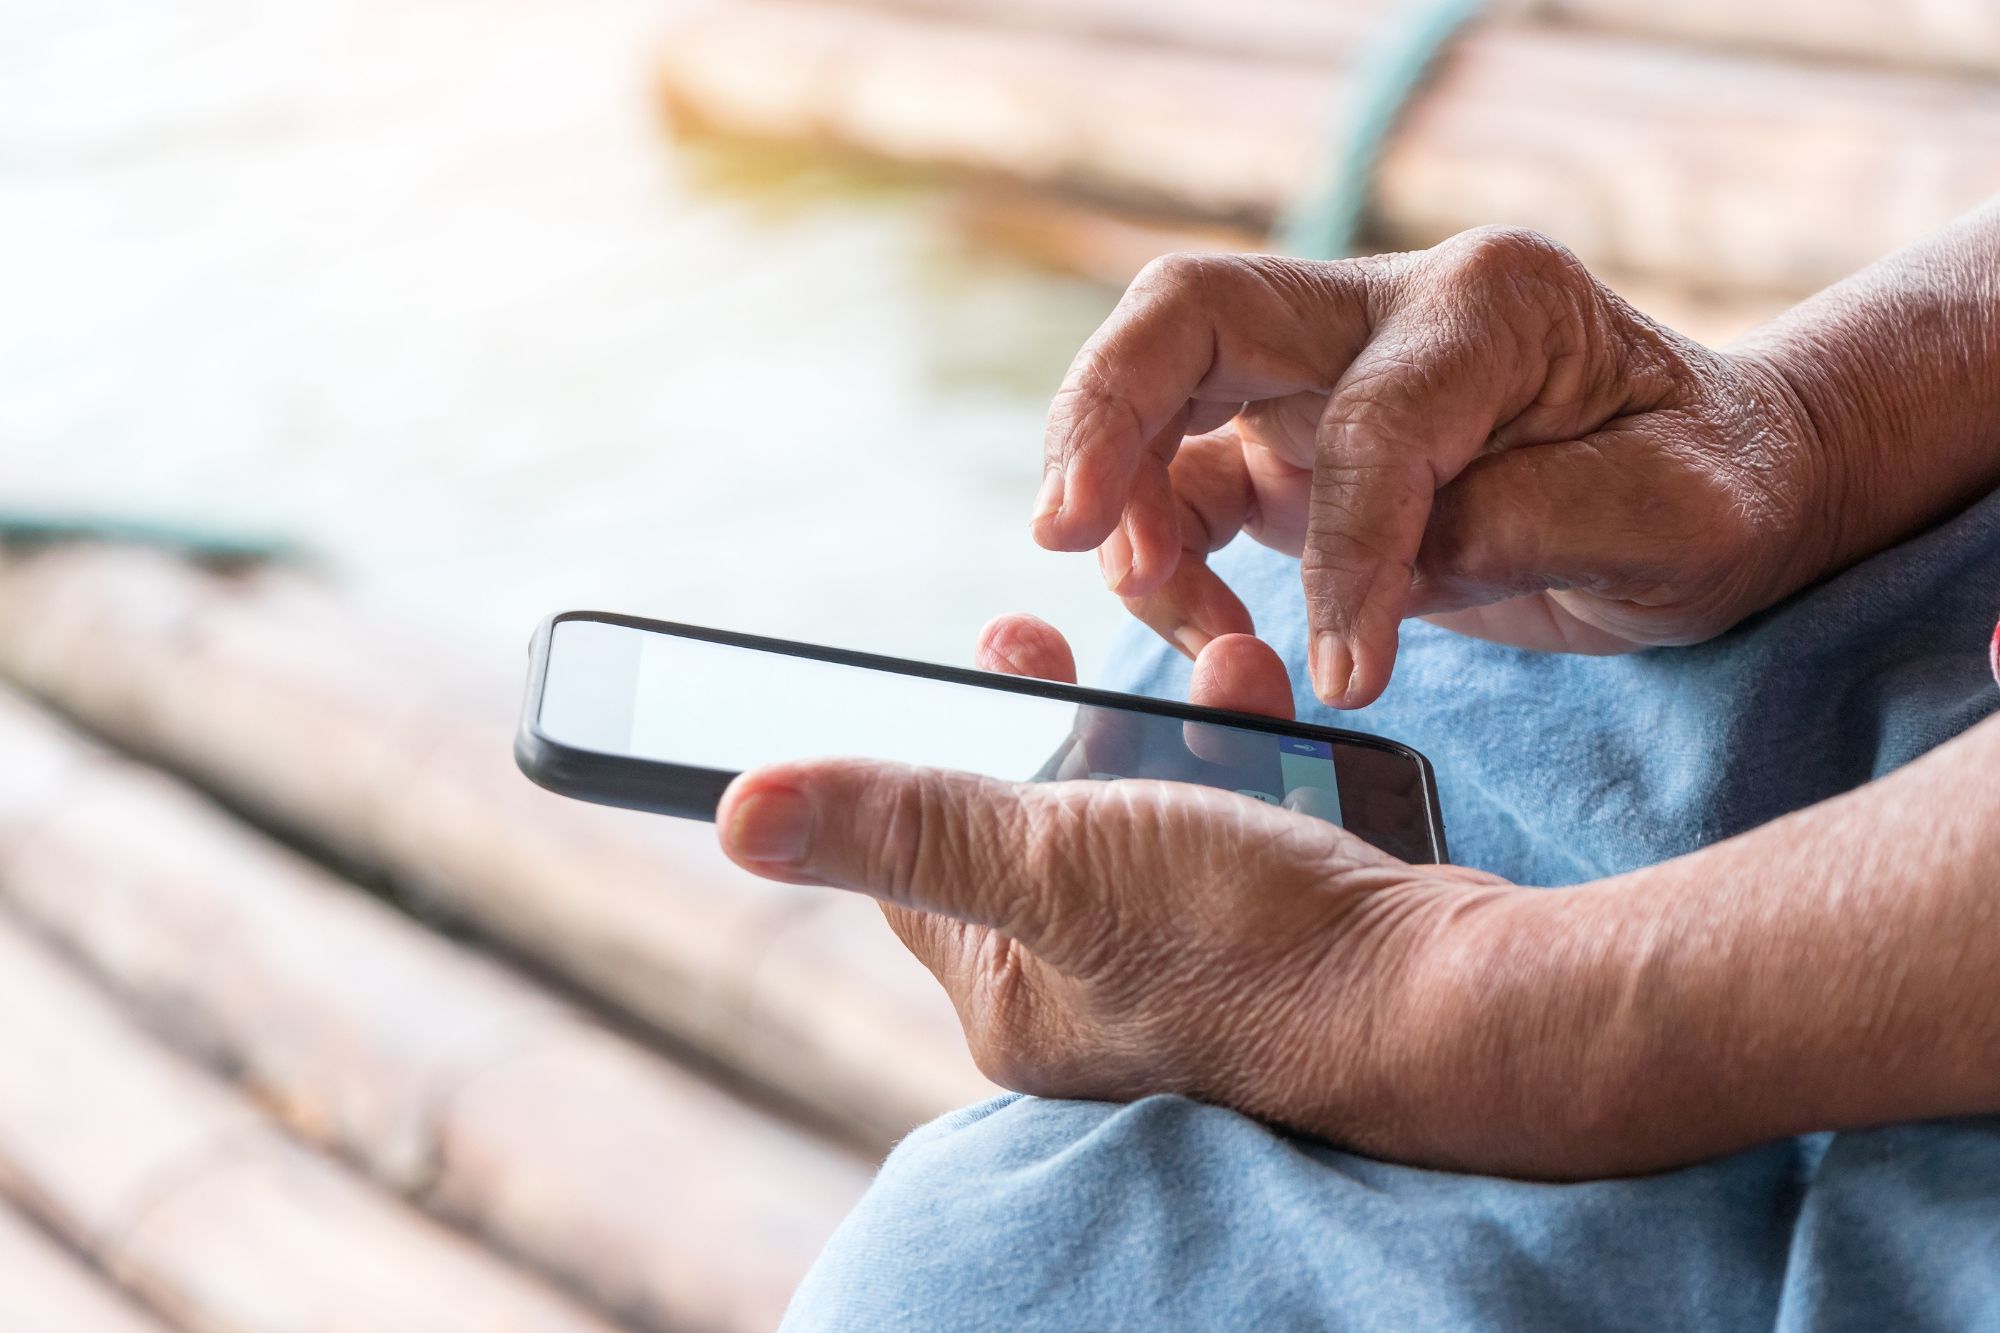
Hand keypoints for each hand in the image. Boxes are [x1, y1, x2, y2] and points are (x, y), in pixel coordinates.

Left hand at [717, 615, 1631, 1179]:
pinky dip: (1230, 749)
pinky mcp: (1261, 924)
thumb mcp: (1047, 862)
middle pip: (1027, 817)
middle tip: (1026, 642)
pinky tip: (1257, 700)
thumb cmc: (1246, 935)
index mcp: (1013, 989)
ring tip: (1204, 659)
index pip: (918, 860)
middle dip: (1042, 717)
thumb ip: (901, 827)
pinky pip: (1215, 814)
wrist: (1452, 992)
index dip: (915, 755)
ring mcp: (1179, 956)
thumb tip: (736, 815)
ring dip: (1150, 717)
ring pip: (1131, 802)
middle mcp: (1086, 985)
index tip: (936, 668)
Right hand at [1030, 227, 1843, 705]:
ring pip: (1159, 385)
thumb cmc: (1706, 491)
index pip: (1370, 423)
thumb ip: (1541, 525)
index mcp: (1488, 306)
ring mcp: (1322, 373)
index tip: (1348, 676)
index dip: (1348, 553)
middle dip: (1106, 412)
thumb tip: (1386, 576)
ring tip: (1154, 600)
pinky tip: (1200, 624)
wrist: (1713, 484)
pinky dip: (1158, 548)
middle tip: (1060, 530)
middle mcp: (1383, 312)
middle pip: (1192, 311)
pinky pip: (1181, 476)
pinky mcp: (1289, 444)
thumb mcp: (1680, 518)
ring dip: (1120, 492)